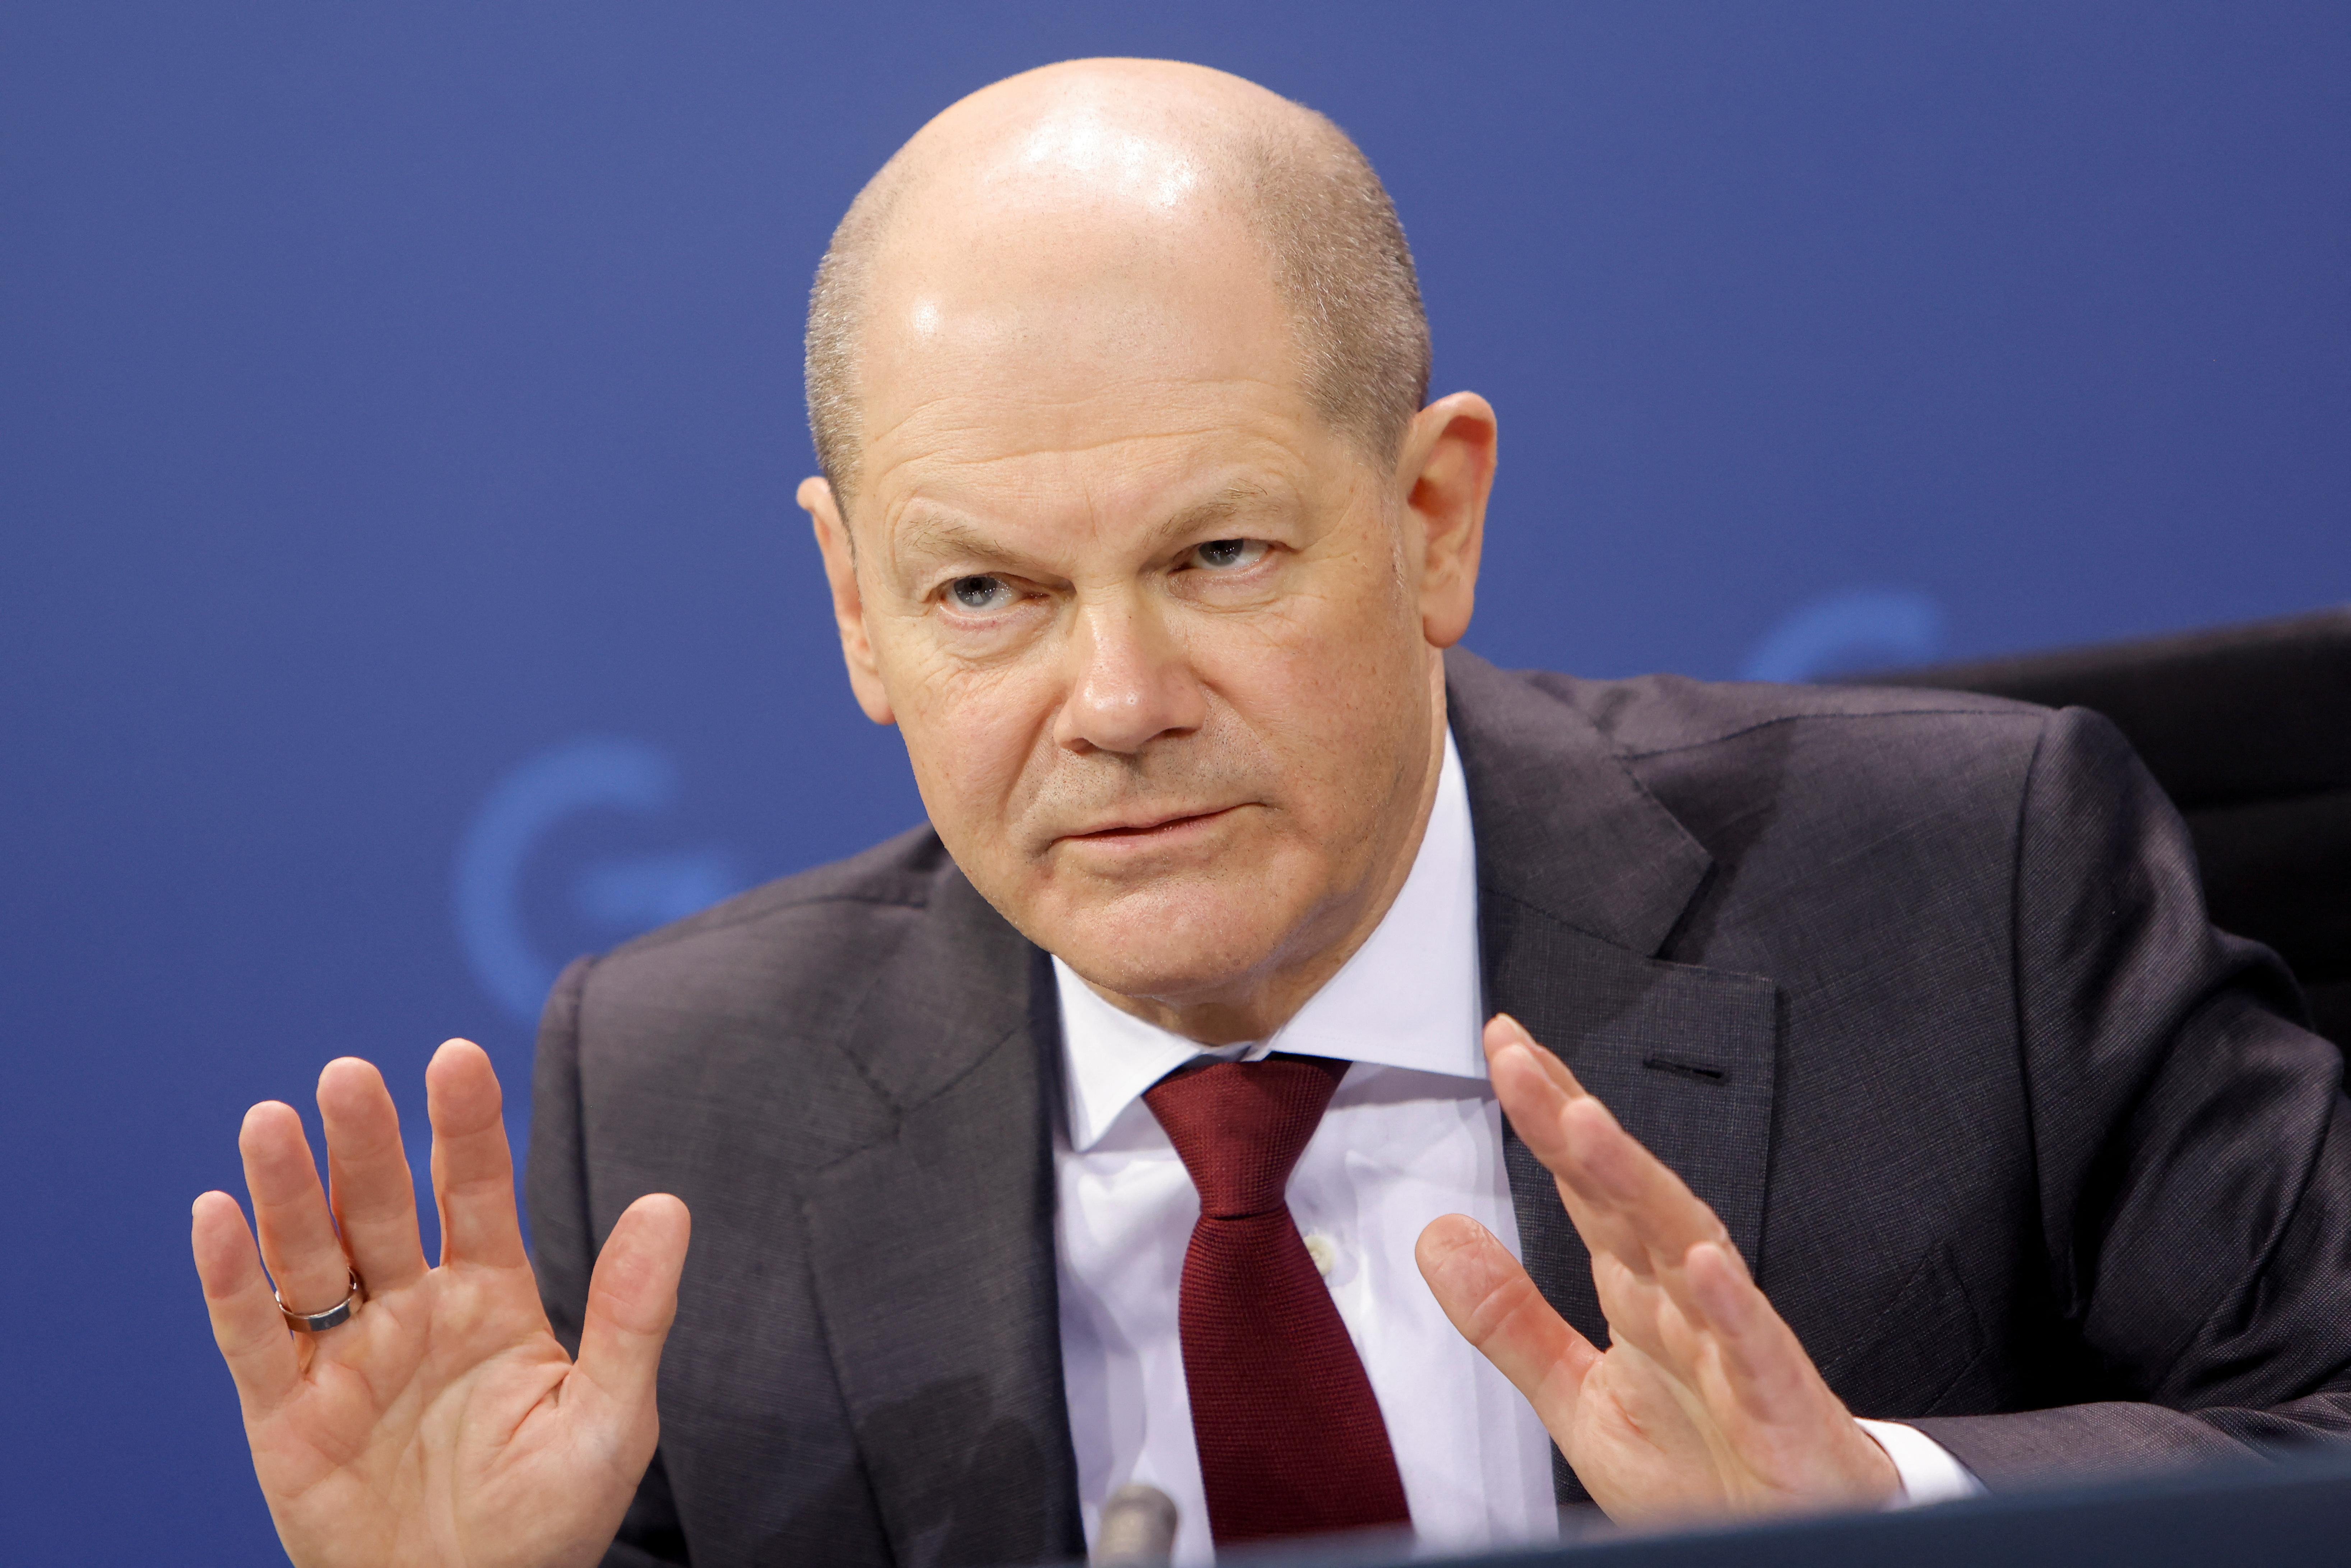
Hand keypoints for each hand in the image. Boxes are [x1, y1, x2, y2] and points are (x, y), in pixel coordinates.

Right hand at [190, 1040, 689, 1567]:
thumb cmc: (548, 1521)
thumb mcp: (611, 1418)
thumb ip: (633, 1313)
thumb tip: (669, 1205)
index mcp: (491, 1300)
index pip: (475, 1193)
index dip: (465, 1127)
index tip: (458, 1055)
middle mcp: (413, 1312)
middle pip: (380, 1209)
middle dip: (365, 1143)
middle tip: (349, 1074)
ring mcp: (347, 1358)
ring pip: (309, 1257)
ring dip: (286, 1191)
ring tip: (271, 1120)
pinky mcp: (288, 1414)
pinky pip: (254, 1337)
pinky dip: (229, 1279)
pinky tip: (215, 1215)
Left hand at [1416, 1015, 1895, 1523]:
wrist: (1788, 1545)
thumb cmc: (1705, 1471)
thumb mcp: (1577, 1396)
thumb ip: (1508, 1318)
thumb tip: (1438, 1235)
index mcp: (1643, 1293)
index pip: (1589, 1186)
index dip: (1549, 1115)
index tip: (1505, 1048)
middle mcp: (1689, 1302)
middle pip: (1631, 1195)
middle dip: (1577, 1124)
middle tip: (1520, 1062)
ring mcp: (1738, 1347)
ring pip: (1688, 1247)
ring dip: (1639, 1184)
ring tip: (1585, 1125)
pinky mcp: (1781, 1408)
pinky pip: (1757, 1349)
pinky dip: (1732, 1308)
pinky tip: (1699, 1263)